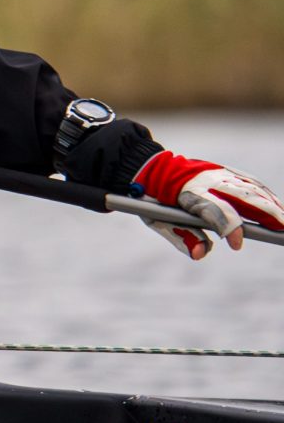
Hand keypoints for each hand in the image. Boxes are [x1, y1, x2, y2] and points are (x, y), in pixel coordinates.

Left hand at [134, 151, 283, 259]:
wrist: (151, 167)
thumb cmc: (156, 199)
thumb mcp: (159, 221)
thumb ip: (182, 238)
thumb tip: (201, 254)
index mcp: (187, 194)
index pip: (214, 211)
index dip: (228, 228)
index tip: (237, 245)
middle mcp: (205, 180)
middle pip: (242, 196)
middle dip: (266, 214)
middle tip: (282, 231)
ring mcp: (216, 173)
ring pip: (250, 187)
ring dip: (271, 205)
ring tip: (283, 222)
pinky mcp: (223, 170)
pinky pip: (250, 182)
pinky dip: (265, 194)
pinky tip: (275, 206)